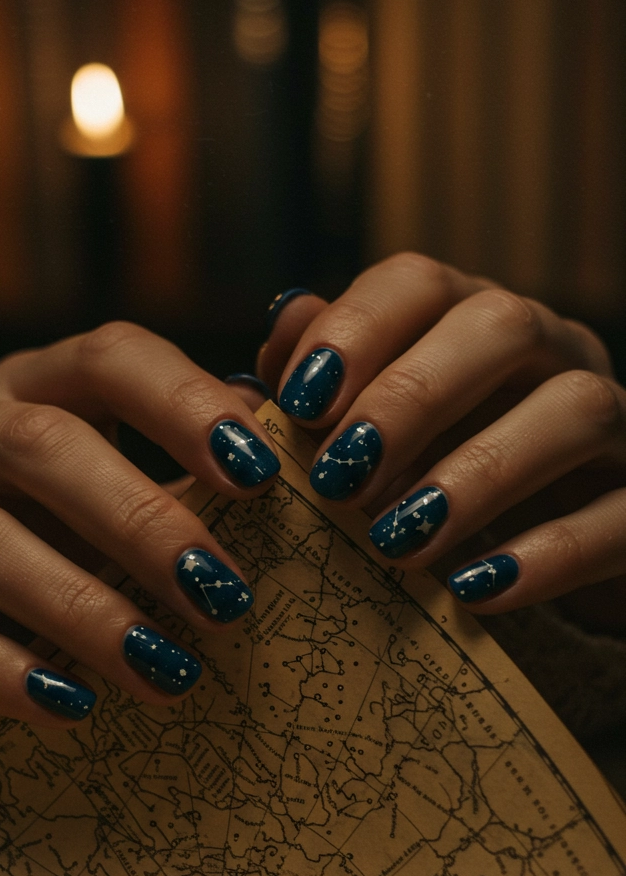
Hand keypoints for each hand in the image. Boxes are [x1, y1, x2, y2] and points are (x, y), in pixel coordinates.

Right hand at [0, 324, 280, 726]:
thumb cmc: (24, 535)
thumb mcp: (101, 487)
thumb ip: (188, 446)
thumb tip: (290, 397)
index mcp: (24, 390)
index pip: (106, 358)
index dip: (183, 405)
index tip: (258, 472)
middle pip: (38, 446)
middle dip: (140, 517)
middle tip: (221, 594)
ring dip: (77, 602)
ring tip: (163, 669)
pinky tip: (65, 704)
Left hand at [259, 256, 625, 630]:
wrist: (559, 560)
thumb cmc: (442, 482)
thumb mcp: (380, 435)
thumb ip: (331, 383)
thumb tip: (284, 323)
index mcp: (475, 322)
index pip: (421, 283)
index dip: (357, 330)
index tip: (298, 402)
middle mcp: (554, 353)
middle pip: (502, 325)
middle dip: (412, 397)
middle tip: (341, 475)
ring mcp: (616, 424)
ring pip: (576, 409)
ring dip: (479, 473)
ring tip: (399, 542)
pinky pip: (621, 516)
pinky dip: (548, 555)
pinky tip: (474, 591)